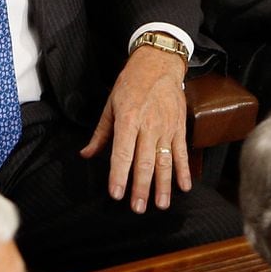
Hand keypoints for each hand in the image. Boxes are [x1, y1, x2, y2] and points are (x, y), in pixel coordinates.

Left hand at [79, 45, 190, 212]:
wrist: (159, 63)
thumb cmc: (131, 83)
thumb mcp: (111, 104)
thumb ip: (101, 134)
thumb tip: (86, 155)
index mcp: (128, 120)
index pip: (122, 153)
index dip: (119, 174)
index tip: (116, 193)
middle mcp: (148, 126)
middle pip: (144, 162)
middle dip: (141, 187)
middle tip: (137, 208)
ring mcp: (166, 128)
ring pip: (165, 161)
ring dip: (163, 185)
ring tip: (161, 205)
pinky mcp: (179, 128)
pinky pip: (182, 152)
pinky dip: (183, 170)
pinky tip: (184, 187)